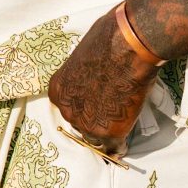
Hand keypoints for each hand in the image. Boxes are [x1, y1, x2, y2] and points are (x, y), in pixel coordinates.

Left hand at [47, 10, 159, 154]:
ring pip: (96, 138)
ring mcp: (88, 124)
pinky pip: (115, 146)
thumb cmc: (109, 40)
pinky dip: (120, 146)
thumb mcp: (85, 55)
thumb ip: (86, 71)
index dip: (84, 109)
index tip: (94, 110)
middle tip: (108, 119)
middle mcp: (68, 110)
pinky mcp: (110, 132)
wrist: (128, 46)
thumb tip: (97, 68)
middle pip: (80, 124)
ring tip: (116, 136)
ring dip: (105, 136)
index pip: (70, 108)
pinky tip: (124, 144)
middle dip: (93, 122)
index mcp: (59, 90)